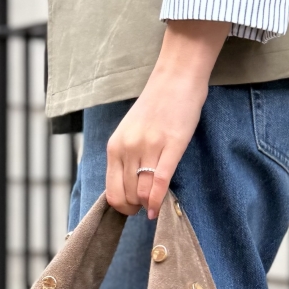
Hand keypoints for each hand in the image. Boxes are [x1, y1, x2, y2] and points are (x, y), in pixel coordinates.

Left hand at [106, 20, 229, 219]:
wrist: (176, 79)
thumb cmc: (156, 107)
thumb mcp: (130, 133)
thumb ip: (126, 158)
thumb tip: (129, 189)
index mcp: (115, 146)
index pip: (111, 190)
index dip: (121, 207)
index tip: (132, 208)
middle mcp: (128, 148)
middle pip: (126, 195)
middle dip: (135, 208)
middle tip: (145, 207)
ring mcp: (149, 147)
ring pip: (142, 192)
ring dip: (147, 205)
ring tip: (154, 205)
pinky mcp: (172, 145)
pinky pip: (161, 182)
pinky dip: (157, 200)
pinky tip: (157, 210)